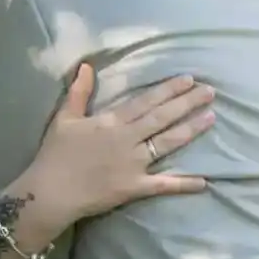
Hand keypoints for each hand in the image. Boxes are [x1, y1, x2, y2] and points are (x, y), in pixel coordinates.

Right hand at [22, 65, 212, 231]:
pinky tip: (204, 181)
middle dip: (187, 103)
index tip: (189, 79)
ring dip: (191, 130)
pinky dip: (183, 184)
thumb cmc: (54, 154)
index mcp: (111, 122)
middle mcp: (127, 139)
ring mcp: (133, 164)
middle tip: (211, 91)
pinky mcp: (134, 188)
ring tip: (211, 117)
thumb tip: (87, 65)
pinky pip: (162, 185)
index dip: (169, 90)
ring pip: (167, 143)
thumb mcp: (64, 118)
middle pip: (162, 117)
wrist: (47, 193)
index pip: (146, 101)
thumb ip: (79, 92)